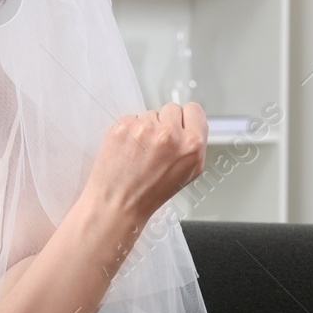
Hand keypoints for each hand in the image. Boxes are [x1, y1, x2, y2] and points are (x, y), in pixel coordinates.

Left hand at [82, 101, 207, 228]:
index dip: (185, 119)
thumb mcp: (188, 173)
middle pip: (172, 109)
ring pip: (150, 114)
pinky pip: (131, 118)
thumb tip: (192, 125)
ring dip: (146, 128)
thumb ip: (193, 146)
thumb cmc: (150, 194)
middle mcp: (170, 133)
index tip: (179, 125)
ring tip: (140, 151)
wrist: (118, 203)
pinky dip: (129, 131)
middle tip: (156, 144)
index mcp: (192, 144)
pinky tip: (127, 149)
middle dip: (165, 123)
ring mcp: (145, 128)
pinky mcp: (124, 126)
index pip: (194, 110)